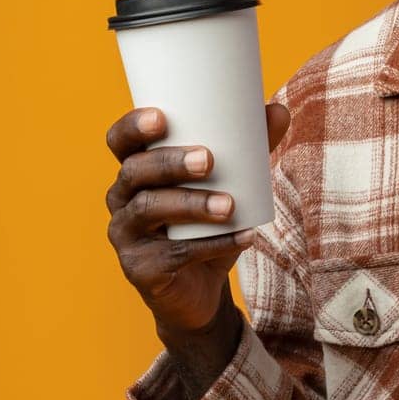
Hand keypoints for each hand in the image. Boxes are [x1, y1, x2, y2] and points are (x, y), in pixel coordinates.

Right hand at [104, 103, 290, 334]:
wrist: (202, 289)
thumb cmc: (209, 224)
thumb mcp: (231, 184)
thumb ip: (250, 149)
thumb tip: (278, 110)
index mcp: (137, 171)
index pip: (120, 142)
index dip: (132, 127)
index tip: (162, 118)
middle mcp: (122, 199)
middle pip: (134, 172)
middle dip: (169, 163)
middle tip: (208, 160)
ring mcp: (126, 235)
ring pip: (148, 209)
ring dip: (192, 204)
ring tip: (230, 205)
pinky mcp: (140, 269)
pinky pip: (173, 253)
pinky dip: (213, 244)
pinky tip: (245, 237)